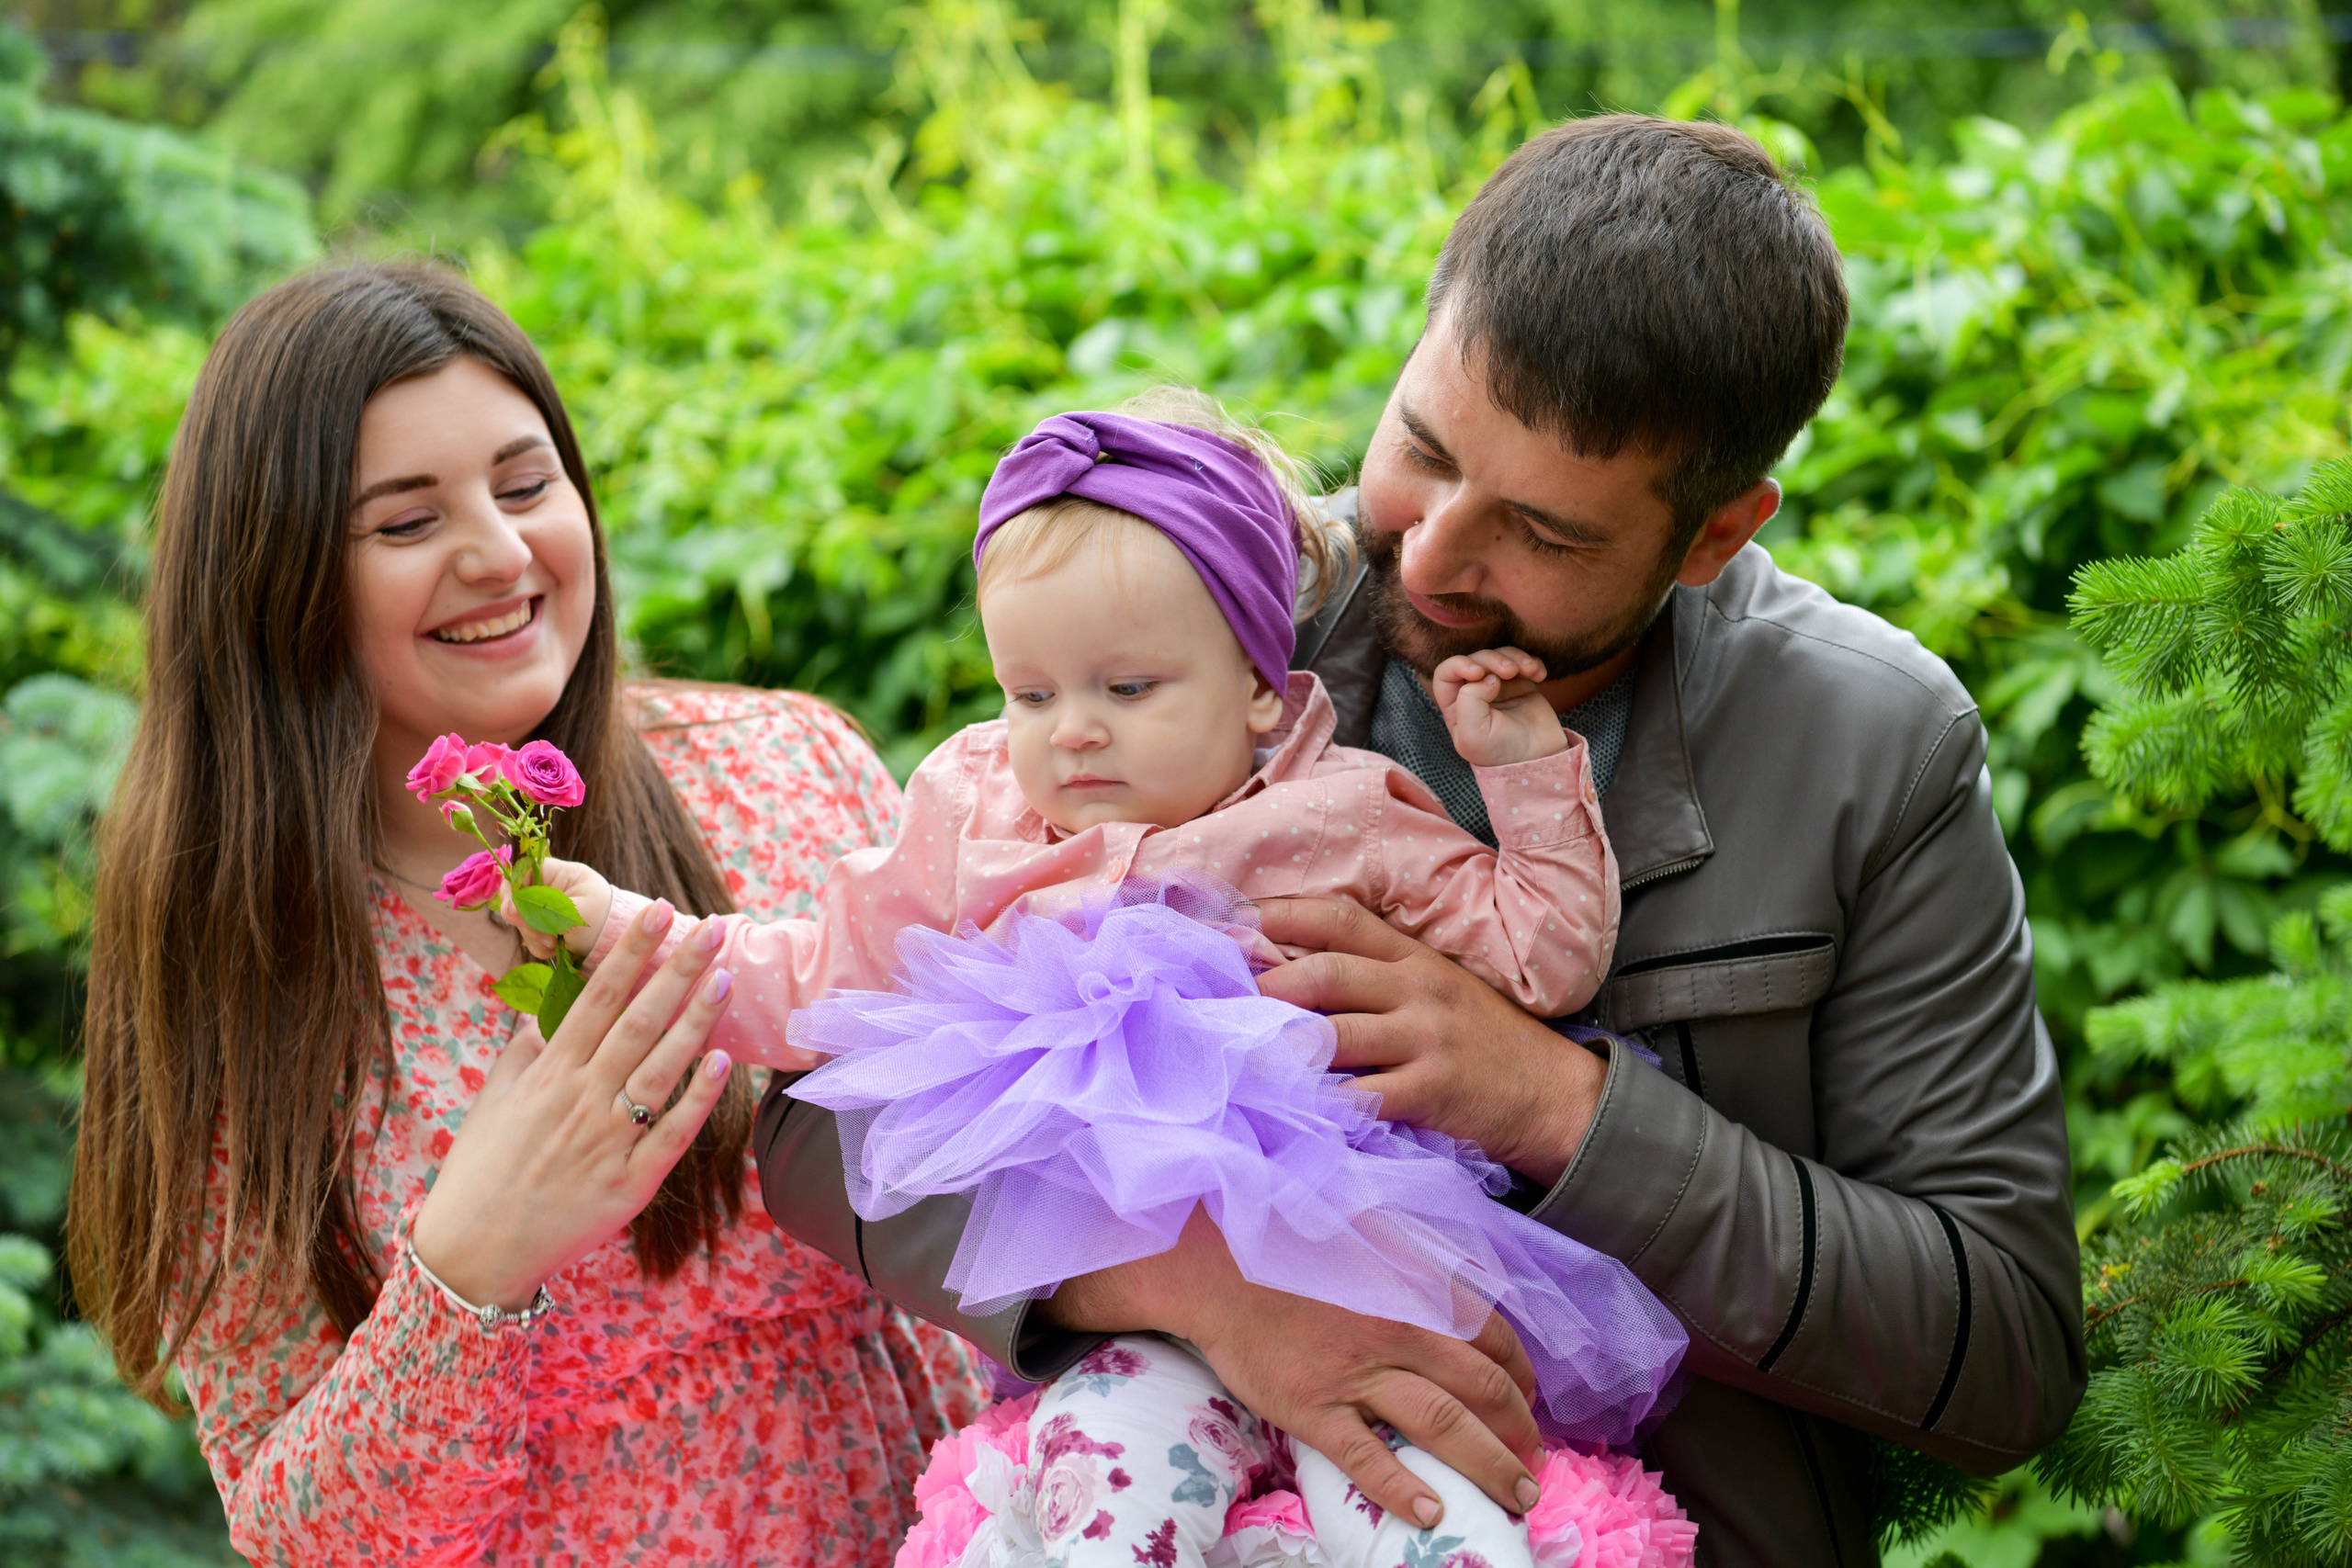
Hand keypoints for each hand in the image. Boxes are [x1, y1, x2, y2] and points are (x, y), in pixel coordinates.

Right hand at [409, 900, 735, 1308]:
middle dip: (677, 971)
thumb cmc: (482, 1168)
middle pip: (638, 1022)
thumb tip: (546, 1006)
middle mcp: (582, 1098)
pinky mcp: (630, 1184)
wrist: (473, 1252)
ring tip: (725, 979)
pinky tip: (723, 1062)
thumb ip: (525, 1048)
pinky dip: (698, 1099)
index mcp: (549, 1073)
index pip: (598, 997)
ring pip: (661, 1069)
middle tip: (713, 928)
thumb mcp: (495, 1097)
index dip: (630, 951)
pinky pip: (671, 1134)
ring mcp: (609, 1140)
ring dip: (696, 1022)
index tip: (658, 911)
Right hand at [498, 854, 614, 960]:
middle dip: (528, 921)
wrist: (617, 943)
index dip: (512, 890)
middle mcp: (549, 888)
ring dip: (535, 936)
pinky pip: (529, 936)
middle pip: (518, 899)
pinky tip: (556, 948)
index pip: (522, 872)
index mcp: (560, 873)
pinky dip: (539, 945)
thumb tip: (508, 910)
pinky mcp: (544, 926)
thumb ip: (543, 911)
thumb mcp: (577, 914)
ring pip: (521, 920)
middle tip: (548, 935)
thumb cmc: (605, 921)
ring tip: (556, 942)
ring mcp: (545, 907)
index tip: (513, 911)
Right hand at [1042, 1210, 1545, 1526]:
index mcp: (1415, 1289)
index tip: (1529, 1405)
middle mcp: (1397, 1332)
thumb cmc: (1291, 1246)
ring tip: (1515, 1496)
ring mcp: (1356, 1374)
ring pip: (1442, 1425)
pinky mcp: (1313, 1409)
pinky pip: (1367, 1459)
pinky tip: (1432, 1515)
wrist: (1216, 1267)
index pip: (1493, 1339)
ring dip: (1489, 1465)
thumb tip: (1464, 1284)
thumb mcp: (1370, 1232)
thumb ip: (1420, 1262)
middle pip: (1482, 1389)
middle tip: (1533, 1465)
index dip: (1521, 1379)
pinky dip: (1404, 1490)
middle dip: (1520, 1432)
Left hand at [1253, 897, 1602, 1186]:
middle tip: (1218, 997)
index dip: (1277, 916)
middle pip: (1328, 972)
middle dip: (1267, 983)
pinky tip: (1293, 1107)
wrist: (1550, 1093)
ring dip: (1283, 1044)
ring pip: (1338, 1034)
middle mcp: (1417, 988)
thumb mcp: (1432, 987)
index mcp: (1411, 956)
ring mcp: (1426, 1039)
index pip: (1337, 919)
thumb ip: (1372, 973)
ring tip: (1239, 1052)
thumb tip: (1281, 968)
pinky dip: (1324, 1103)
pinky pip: (1365, 1097)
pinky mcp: (1432, 1091)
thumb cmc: (1476, 1039)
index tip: (1225, 925)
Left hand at [1431, 648, 1565, 767]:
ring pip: (1499, 656)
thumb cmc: (1501, 751)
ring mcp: (1498, 686)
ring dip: (1514, 657)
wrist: (1539, 758)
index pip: (1445, 674)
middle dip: (1492, 659)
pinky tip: (1539, 675)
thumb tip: (1486, 677)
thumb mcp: (1474, 735)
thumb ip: (1469, 702)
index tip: (1478, 672)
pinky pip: (1522, 661)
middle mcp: (1473, 693)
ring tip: (1528, 670)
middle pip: (1476, 660)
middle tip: (1510, 671)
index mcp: (1455, 706)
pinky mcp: (1521, 683)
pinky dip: (1531, 662)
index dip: (1458, 664)